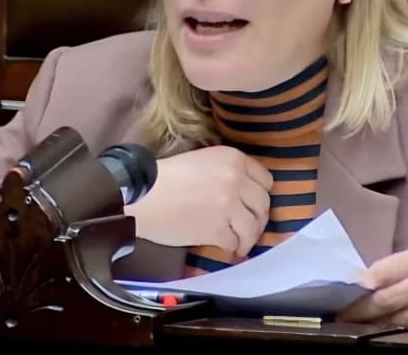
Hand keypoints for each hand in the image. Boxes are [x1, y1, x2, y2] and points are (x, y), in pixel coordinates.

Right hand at [125, 145, 272, 256]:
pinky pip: (236, 243)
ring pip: (254, 227)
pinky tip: (229, 249)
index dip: (259, 195)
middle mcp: (236, 180)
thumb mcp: (203, 161)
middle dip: (257, 218)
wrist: (142, 197)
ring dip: (249, 237)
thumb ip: (227, 172)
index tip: (252, 204)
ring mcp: (229, 206)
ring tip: (241, 243)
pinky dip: (233, 248)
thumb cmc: (166, 178)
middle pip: (263, 204)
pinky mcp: (218, 229)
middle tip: (248, 226)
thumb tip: (244, 193)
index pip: (265, 180)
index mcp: (233, 158)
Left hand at [337, 246, 407, 330]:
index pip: (384, 271)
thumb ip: (395, 269)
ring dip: (374, 325)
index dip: (359, 286)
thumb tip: (359, 283)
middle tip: (341, 316)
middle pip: (388, 299)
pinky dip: (395, 333)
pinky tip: (380, 333)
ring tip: (355, 326)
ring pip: (399, 320)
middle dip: (361, 311)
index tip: (340, 295)